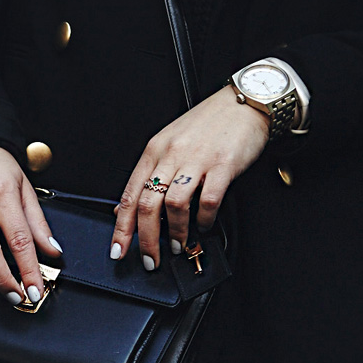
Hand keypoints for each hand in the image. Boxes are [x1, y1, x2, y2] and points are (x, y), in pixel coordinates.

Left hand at [112, 84, 268, 268]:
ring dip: (174, 233)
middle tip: (149, 259)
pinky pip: (208, 201)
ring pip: (174, 205)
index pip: (130, 195)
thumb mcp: (170, 143)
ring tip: (177, 246)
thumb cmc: (208, 124)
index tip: (118, 249)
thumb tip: (126, 206)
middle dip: (146, 239)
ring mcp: (197, 160)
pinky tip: (203, 226)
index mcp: (155, 150)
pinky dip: (203, 220)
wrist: (244, 102)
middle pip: (148, 204)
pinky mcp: (223, 165)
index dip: (122, 227)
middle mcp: (172, 154)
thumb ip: (150, 174)